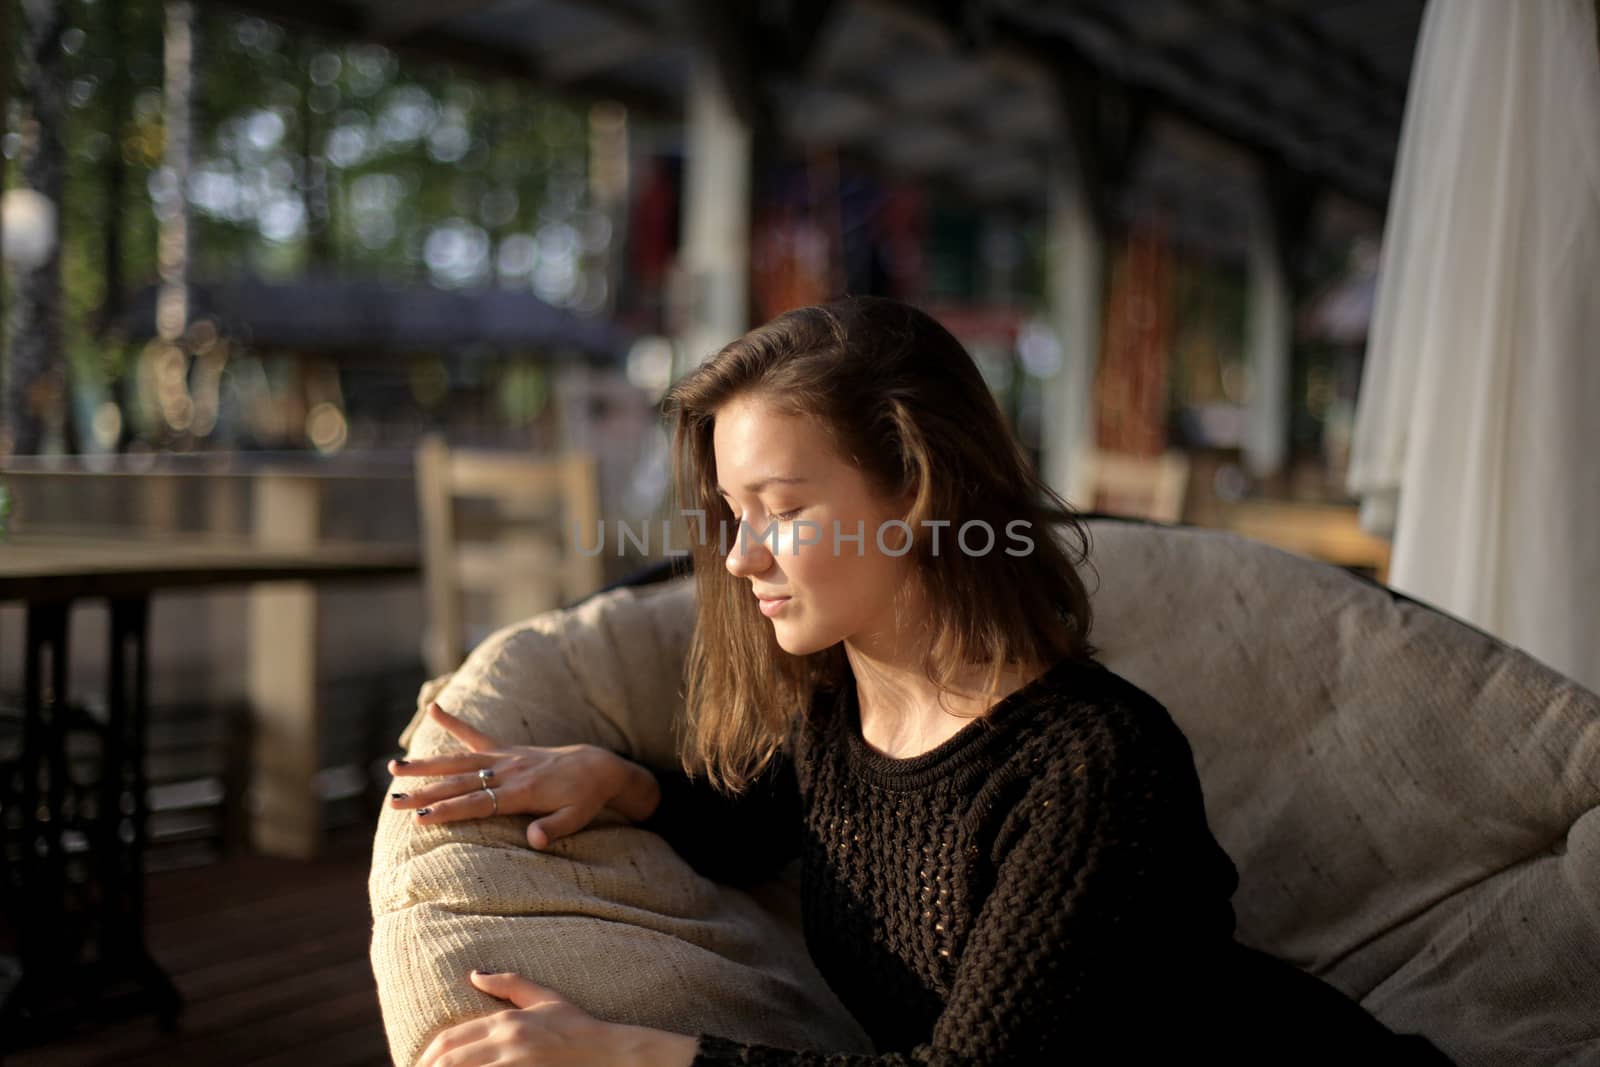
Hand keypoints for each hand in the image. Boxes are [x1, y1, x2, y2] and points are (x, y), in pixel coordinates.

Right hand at [388, 703, 625, 849]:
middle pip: (460, 783)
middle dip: (425, 793)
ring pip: (459, 761)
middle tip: (394, 802)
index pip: (477, 803)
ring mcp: (506, 757)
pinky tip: (434, 709)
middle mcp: (510, 771)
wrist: (598, 767)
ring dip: (427, 765)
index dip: (448, 811)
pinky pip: (477, 736)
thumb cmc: (585, 799)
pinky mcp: (507, 749)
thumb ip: (554, 829)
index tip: (420, 817)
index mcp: (523, 791)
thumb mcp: (576, 819)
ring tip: (394, 768)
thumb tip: (534, 842)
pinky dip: (455, 723)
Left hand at [415, 970, 698, 1066]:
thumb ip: (509, 984)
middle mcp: (508, 1043)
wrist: (609, 1053)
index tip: (419, 1063)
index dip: (428, 1054)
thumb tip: (474, 974)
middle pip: (451, 1060)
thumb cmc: (577, 1026)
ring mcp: (516, 1065)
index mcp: (508, 1021)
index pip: (452, 1039)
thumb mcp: (545, 998)